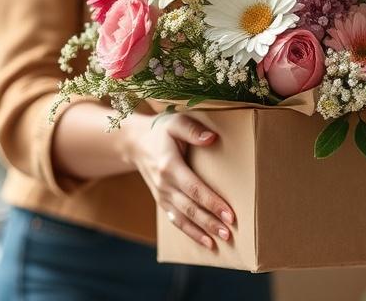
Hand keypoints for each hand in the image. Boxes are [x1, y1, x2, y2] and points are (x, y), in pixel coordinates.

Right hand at [124, 113, 233, 250]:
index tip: (229, 214)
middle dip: (210, 222)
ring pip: (183, 218)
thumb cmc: (161, 130)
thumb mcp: (176, 122)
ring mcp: (162, 195)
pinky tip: (206, 242)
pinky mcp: (162, 201)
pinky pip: (176, 221)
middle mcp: (164, 184)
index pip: (194, 189)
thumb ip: (193, 130)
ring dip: (202, 231)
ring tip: (221, 240)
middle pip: (190, 208)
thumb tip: (212, 138)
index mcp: (169, 166)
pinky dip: (191, 233)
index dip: (212, 202)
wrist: (136, 143)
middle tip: (230, 232)